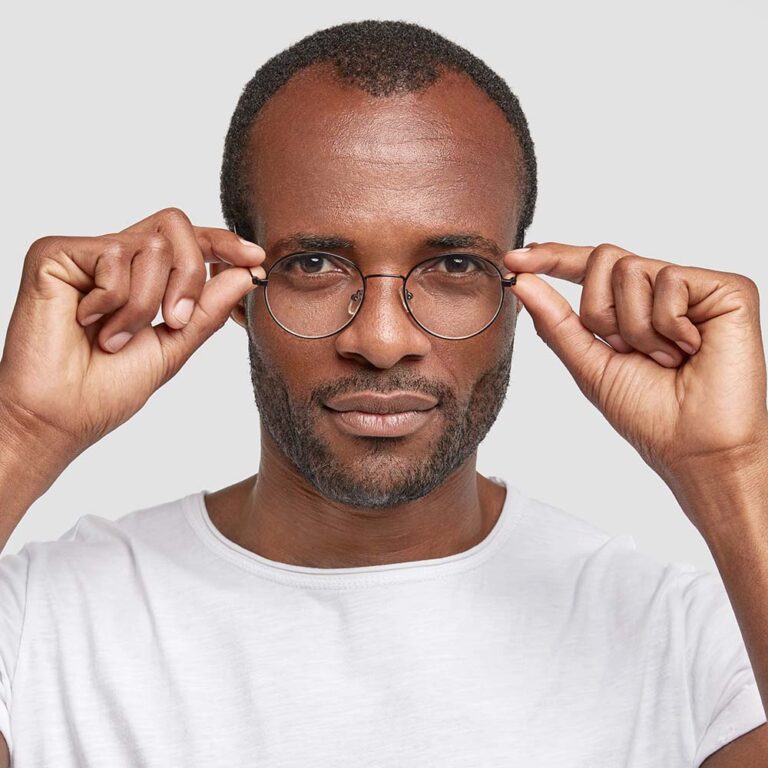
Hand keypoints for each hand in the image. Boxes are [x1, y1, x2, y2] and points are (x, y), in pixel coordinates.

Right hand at [0, 207, 265, 456]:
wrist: (60, 416)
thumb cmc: (107, 389)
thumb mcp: (174, 346)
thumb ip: (208, 309)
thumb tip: (245, 272)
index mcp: (141, 279)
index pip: (188, 241)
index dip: (223, 243)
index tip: (255, 259)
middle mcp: (115, 259)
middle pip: (176, 229)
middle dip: (190, 276)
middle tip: (173, 322)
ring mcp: (86, 254)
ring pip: (151, 246)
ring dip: (145, 304)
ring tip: (115, 338)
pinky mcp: (55, 253)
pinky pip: (114, 256)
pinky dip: (113, 301)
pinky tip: (86, 322)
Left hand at [504, 241, 767, 483]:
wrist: (694, 447)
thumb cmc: (648, 414)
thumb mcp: (588, 364)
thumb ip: (556, 322)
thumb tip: (521, 282)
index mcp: (629, 307)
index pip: (586, 268)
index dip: (551, 258)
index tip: (513, 260)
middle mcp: (660, 290)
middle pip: (603, 260)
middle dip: (600, 313)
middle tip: (627, 352)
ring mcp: (693, 288)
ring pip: (631, 269)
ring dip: (636, 328)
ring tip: (665, 358)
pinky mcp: (726, 289)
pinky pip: (670, 280)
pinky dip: (668, 325)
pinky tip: (690, 350)